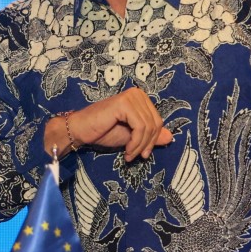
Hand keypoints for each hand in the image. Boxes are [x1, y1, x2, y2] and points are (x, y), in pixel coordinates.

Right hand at [45, 88, 172, 161]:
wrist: (80, 131)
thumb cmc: (102, 132)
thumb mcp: (131, 136)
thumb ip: (150, 136)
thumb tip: (170, 137)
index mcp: (140, 99)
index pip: (157, 120)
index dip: (153, 140)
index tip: (144, 154)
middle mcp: (137, 94)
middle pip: (156, 123)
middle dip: (148, 144)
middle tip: (138, 157)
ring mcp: (131, 97)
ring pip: (148, 127)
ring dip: (140, 146)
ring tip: (130, 155)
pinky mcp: (124, 103)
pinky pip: (140, 127)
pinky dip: (136, 143)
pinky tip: (127, 151)